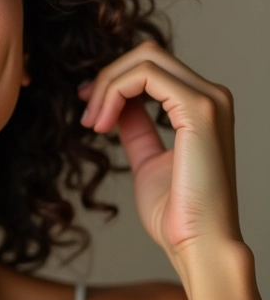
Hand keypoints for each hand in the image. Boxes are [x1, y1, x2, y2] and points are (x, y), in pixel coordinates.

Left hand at [76, 40, 241, 261]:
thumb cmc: (176, 212)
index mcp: (202, 107)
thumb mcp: (147, 159)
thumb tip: (118, 103)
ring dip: (107, 86)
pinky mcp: (200, 110)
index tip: (89, 110)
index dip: (113, 81)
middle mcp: (212, 96)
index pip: (152, 68)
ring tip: (92, 123)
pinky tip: (102, 124)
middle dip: (107, 78)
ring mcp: (209, 100)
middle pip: (147, 55)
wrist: (197, 244)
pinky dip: (113, 92)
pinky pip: (145, 76)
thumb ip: (136, 127)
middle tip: (86, 114)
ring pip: (144, 59)